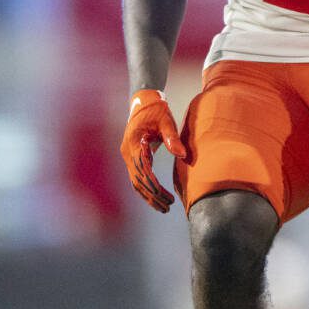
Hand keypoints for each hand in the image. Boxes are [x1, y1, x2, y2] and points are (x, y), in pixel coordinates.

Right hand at [120, 89, 187, 212]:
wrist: (143, 101)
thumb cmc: (156, 110)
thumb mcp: (166, 121)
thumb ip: (173, 138)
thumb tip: (182, 156)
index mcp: (134, 142)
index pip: (142, 168)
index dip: (152, 183)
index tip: (163, 195)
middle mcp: (127, 152)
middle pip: (138, 179)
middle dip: (152, 195)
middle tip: (168, 206)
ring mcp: (127, 156)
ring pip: (135, 182)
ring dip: (148, 196)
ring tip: (164, 208)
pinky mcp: (131, 157)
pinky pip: (136, 178)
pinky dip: (145, 190)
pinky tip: (155, 198)